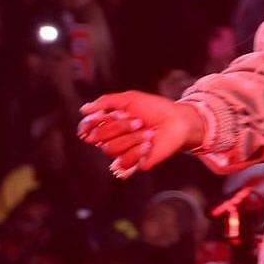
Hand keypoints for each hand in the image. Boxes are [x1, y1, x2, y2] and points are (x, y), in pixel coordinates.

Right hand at [78, 91, 206, 178]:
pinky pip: (124, 163)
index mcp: (110, 123)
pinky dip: (136, 152)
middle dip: (117, 127)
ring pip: (111, 150)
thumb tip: (84, 110)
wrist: (178, 121)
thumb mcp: (130, 99)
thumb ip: (106, 102)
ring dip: (130, 139)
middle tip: (138, 121)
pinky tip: (148, 145)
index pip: (88, 128)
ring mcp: (124, 152)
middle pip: (98, 138)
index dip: (88, 125)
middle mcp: (114, 138)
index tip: (95, 119)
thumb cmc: (155, 108)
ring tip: (148, 133)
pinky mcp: (136, 164)